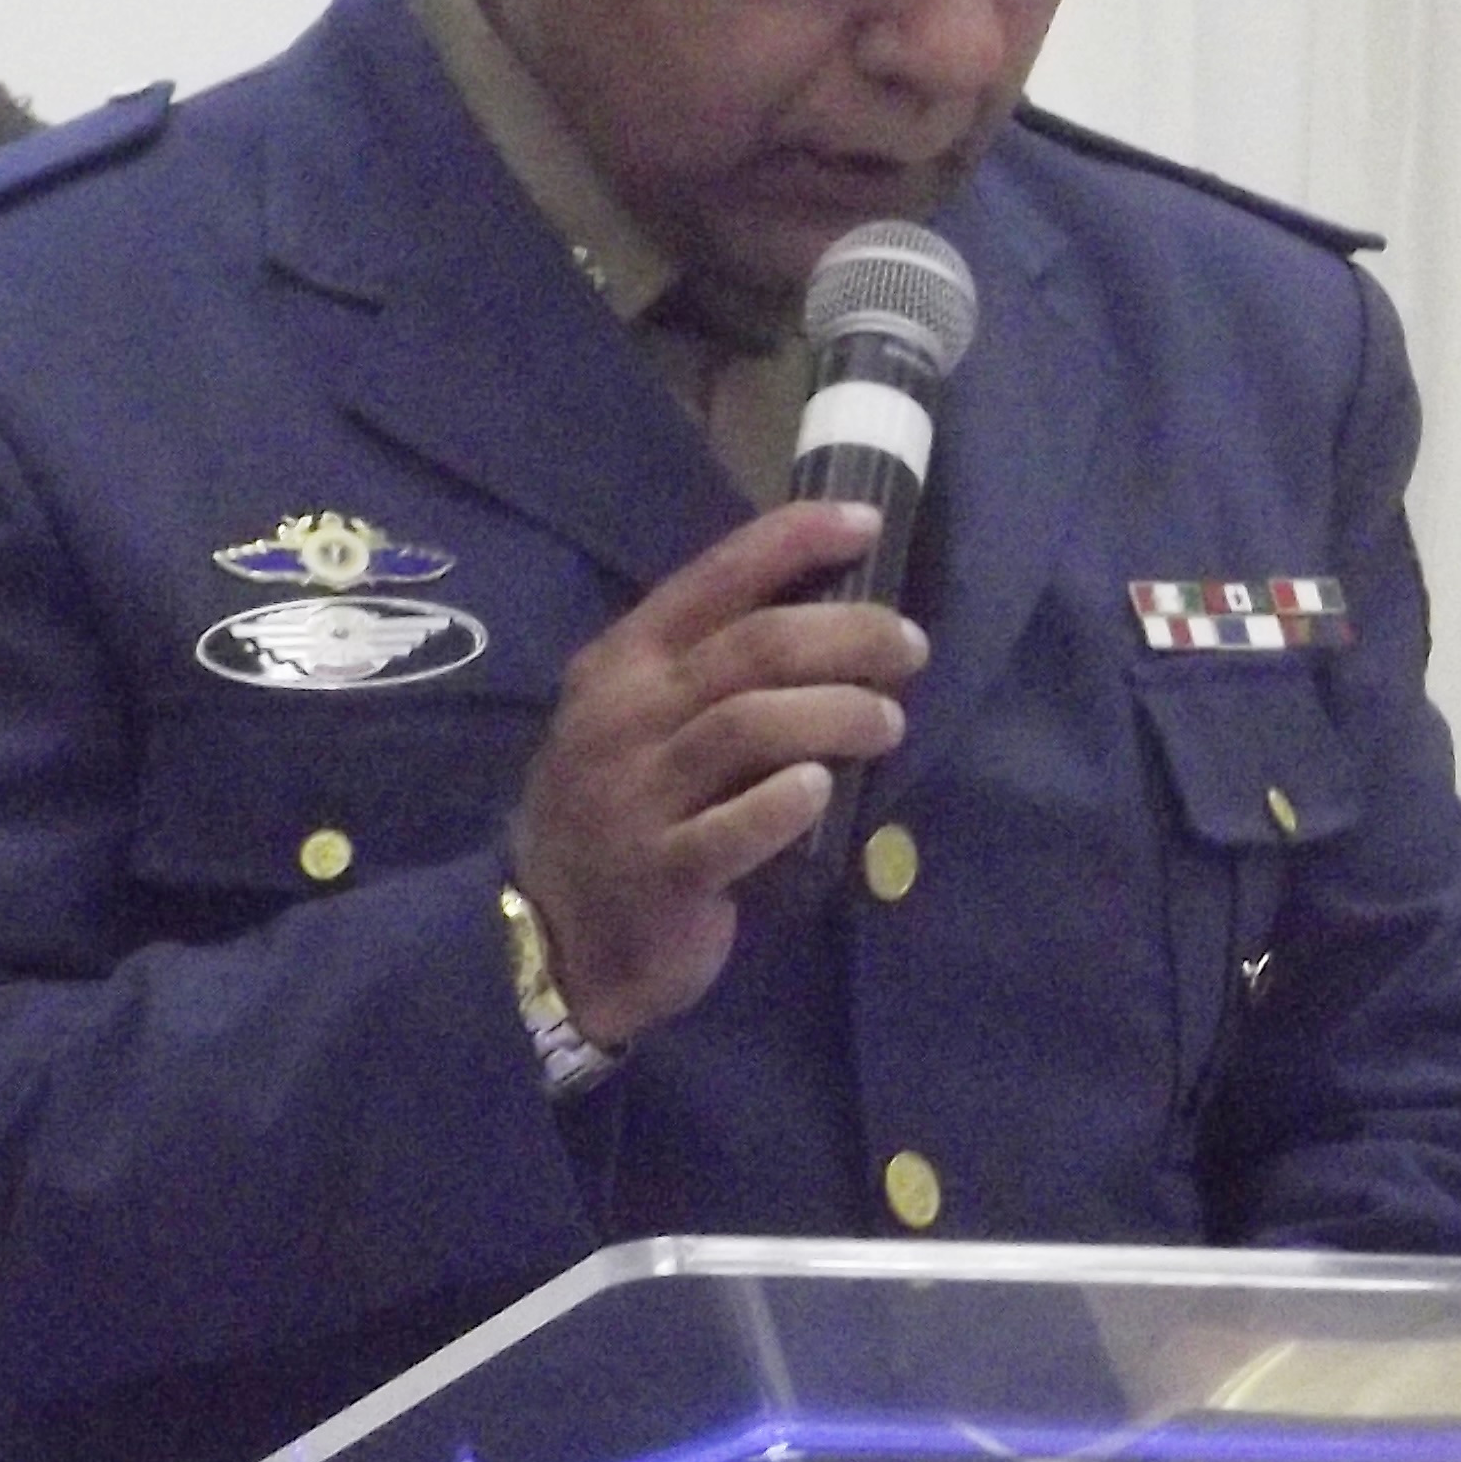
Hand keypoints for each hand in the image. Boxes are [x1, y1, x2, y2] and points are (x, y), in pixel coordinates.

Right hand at [507, 498, 927, 1047]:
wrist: (550, 937)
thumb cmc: (620, 810)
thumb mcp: (635, 720)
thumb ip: (705, 670)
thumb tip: (828, 617)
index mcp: (623, 662)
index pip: (713, 578)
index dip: (793, 541)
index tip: (865, 524)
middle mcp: (624, 715)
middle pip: (752, 647)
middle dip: (847, 634)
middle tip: (910, 647)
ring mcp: (636, 794)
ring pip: (748, 725)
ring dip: (835, 714)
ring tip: (889, 722)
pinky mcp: (660, 872)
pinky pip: (731, 829)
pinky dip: (784, 804)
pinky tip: (823, 791)